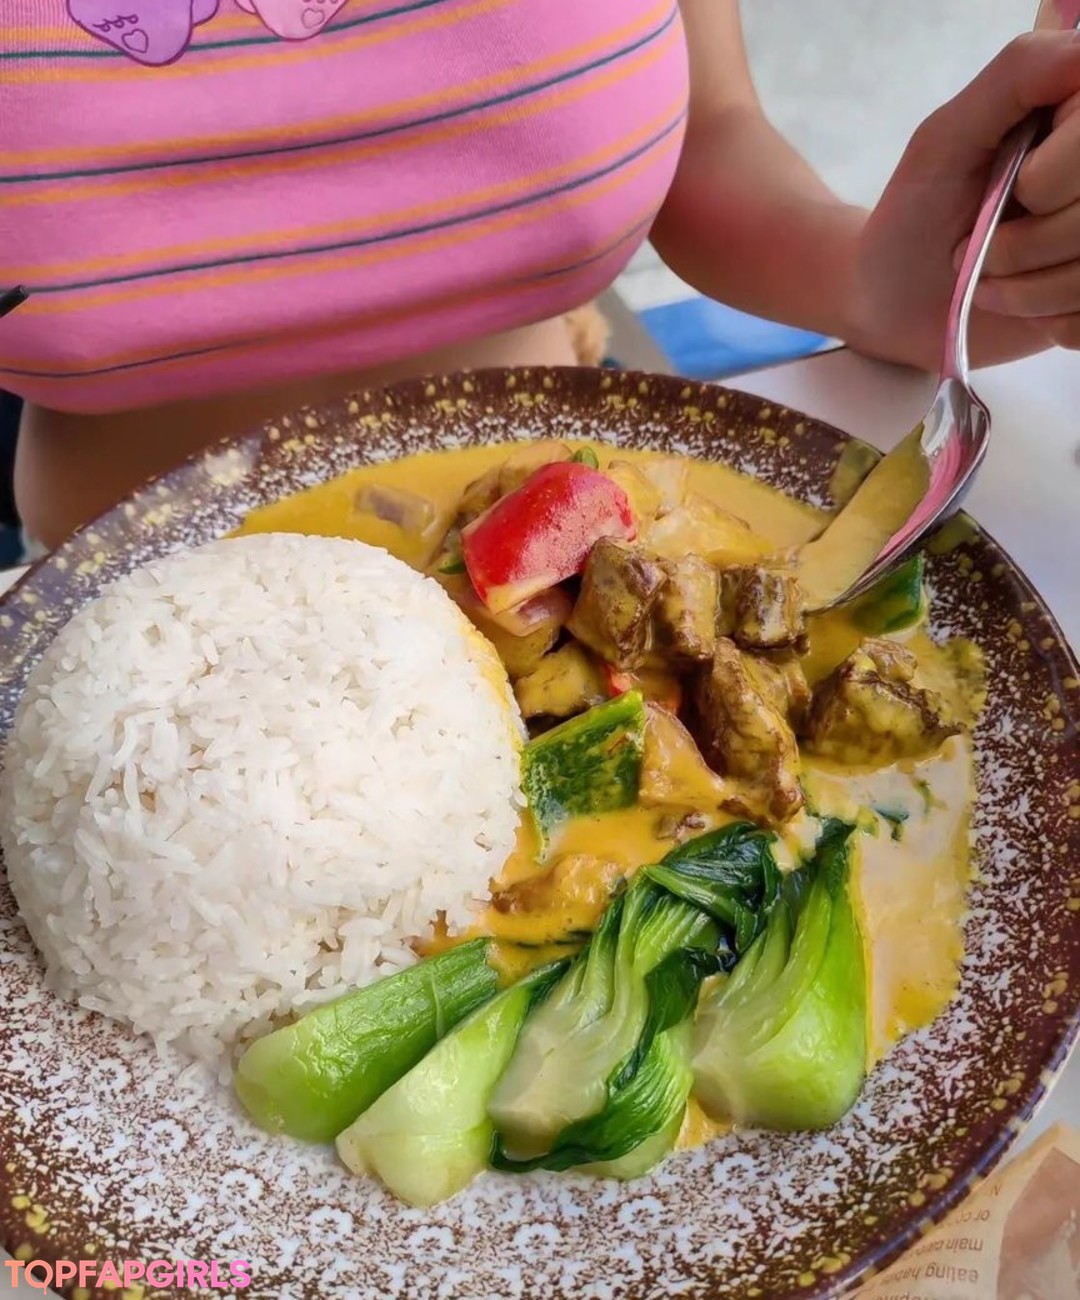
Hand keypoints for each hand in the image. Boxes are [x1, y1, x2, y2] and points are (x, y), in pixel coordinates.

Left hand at [849, 32, 1079, 369]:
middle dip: (1029, 242)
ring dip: (1029, 289)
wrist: (890, 302)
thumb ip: (1016, 78)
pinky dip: (1044, 320)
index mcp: (1078, 119)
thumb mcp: (946, 138)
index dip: (1057, 175)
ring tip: (990, 278)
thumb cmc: (913, 216)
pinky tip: (1016, 305)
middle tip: (981, 242)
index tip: (1018, 185)